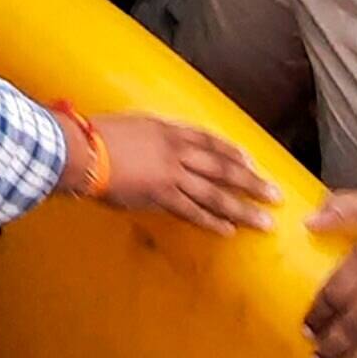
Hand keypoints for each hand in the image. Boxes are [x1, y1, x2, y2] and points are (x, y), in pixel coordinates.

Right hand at [85, 112, 279, 230]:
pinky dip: (212, 221)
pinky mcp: (161, 195)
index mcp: (169, 130)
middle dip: (251, 182)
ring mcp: (172, 174)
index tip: (251, 161)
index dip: (232, 152)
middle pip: (223, 168)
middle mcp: (177, 151)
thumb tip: (156, 148)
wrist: (81, 150)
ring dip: (242, 208)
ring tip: (264, 221)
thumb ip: (150, 137)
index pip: (209, 141)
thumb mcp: (131, 126)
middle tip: (274, 195)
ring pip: (216, 192)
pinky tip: (228, 231)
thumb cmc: (96, 135)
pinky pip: (192, 211)